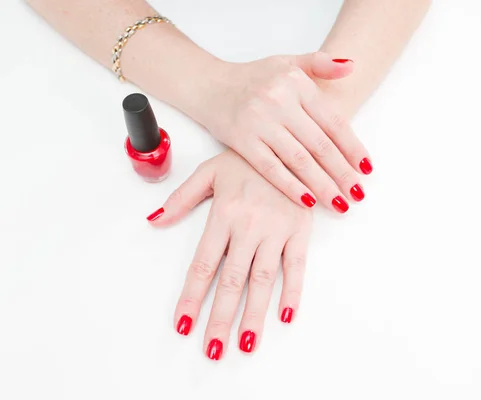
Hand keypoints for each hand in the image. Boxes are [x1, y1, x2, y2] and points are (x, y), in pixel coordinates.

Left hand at [147, 150, 311, 359]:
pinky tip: (285, 314)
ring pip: (263, 278)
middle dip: (221, 317)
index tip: (183, 325)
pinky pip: (297, 265)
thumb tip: (154, 220)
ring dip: (255, 312)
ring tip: (247, 342)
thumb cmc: (247, 159)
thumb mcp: (209, 171)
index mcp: (225, 214)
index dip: (192, 297)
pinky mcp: (301, 229)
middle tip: (213, 349)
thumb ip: (181, 198)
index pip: (204, 265)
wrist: (289, 141)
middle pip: (232, 280)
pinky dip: (293, 290)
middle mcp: (249, 226)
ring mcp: (277, 229)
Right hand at [193, 52, 371, 212]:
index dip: (353, 147)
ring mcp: (259, 123)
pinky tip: (308, 202)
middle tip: (358, 194)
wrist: (209, 85)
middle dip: (342, 173)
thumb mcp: (288, 62)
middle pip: (319, 145)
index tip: (367, 169)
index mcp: (296, 83)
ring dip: (322, 185)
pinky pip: (271, 168)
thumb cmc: (253, 77)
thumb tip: (352, 66)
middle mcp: (279, 102)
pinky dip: (291, 186)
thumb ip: (321, 64)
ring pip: (298, 160)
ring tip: (340, 203)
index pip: (333, 121)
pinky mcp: (242, 142)